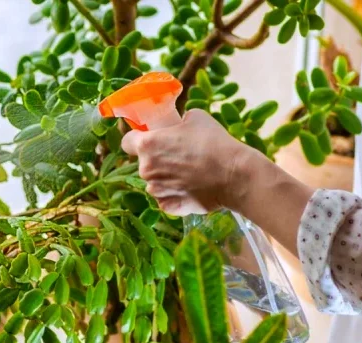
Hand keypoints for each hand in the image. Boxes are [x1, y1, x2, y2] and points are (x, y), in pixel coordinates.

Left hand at [121, 109, 257, 215]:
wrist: (234, 175)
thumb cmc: (214, 142)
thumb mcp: (195, 117)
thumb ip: (177, 123)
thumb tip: (177, 126)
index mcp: (147, 145)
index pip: (127, 141)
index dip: (137, 139)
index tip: (149, 139)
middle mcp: (146, 169)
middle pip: (144, 163)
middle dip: (157, 160)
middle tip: (180, 156)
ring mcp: (156, 191)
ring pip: (155, 182)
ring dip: (166, 178)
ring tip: (190, 173)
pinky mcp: (168, 207)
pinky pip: (166, 199)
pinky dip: (176, 194)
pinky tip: (193, 187)